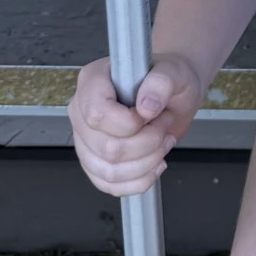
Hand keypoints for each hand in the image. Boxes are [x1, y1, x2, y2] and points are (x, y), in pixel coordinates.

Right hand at [68, 52, 202, 197]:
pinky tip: (155, 164)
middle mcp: (82, 110)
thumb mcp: (174, 70)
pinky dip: (139, 181)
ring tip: (163, 142)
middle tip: (164, 125)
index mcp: (93, 80)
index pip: (97, 114)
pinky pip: (110, 185)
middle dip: (147, 143)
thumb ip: (161, 82)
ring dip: (147, 162)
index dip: (128, 124)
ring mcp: (85, 139)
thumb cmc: (168, 78)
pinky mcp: (94, 162)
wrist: (172, 93)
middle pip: (106, 148)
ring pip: (109, 171)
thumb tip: (147, 106)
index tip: (151, 115)